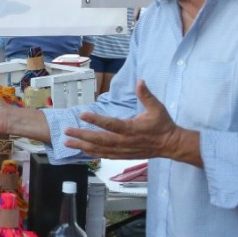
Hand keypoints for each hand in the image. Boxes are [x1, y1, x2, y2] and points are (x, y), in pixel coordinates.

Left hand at [64, 80, 198, 164]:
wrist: (170, 145)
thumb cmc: (163, 125)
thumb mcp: (157, 107)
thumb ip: (146, 95)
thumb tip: (140, 81)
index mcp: (131, 128)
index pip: (110, 124)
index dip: (96, 120)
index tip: (82, 114)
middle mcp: (124, 141)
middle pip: (99, 139)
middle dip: (81, 135)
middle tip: (66, 130)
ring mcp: (123, 150)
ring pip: (99, 149)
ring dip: (82, 145)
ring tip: (67, 142)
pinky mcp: (123, 155)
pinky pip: (104, 155)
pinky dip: (92, 153)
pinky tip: (81, 150)